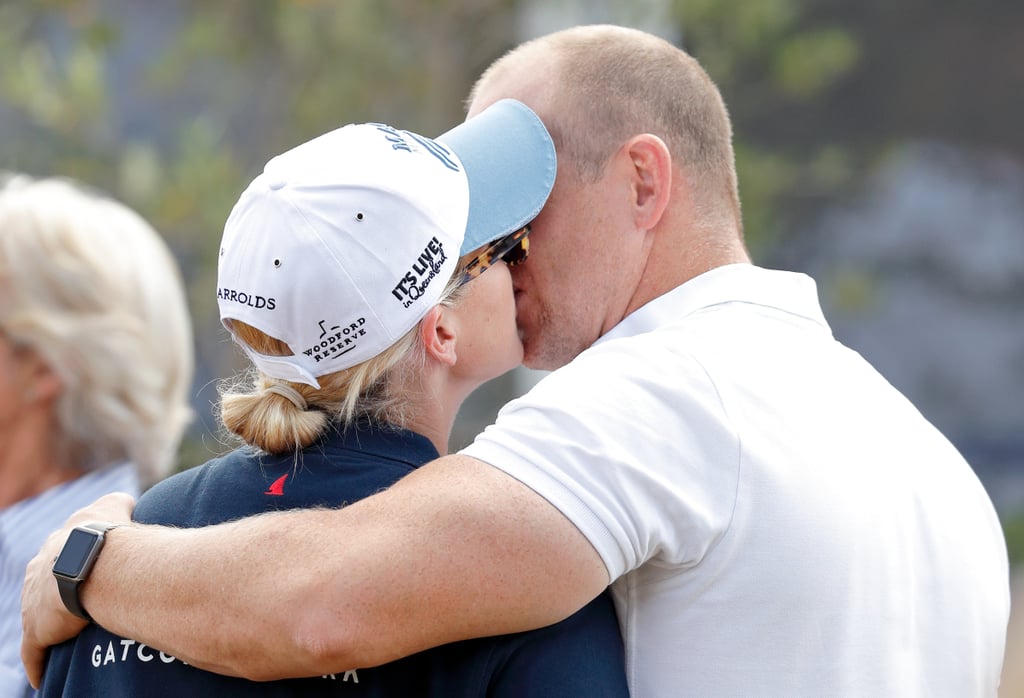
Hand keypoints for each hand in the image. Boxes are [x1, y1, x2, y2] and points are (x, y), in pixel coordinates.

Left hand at [20, 492, 135, 687]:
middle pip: (43, 587)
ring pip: (37, 618)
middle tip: (79, 606)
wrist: (96, 562)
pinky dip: (39, 663)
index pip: (60, 556)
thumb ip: (118, 503)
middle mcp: (38, 572)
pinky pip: (34, 653)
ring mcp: (33, 603)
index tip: (89, 573)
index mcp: (55, 546)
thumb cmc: (109, 535)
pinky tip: (46, 674)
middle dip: (56, 596)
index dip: (74, 565)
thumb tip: (128, 502)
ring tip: (68, 635)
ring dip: (50, 626)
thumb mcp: (113, 505)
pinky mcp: (37, 632)